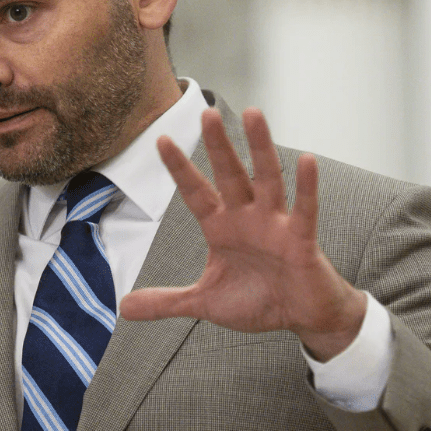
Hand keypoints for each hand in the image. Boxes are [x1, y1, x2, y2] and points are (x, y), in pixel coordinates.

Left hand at [120, 108, 365, 361]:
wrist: (302, 318)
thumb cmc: (258, 301)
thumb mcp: (204, 303)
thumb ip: (167, 301)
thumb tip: (124, 308)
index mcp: (221, 228)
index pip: (195, 192)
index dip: (179, 168)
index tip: (161, 139)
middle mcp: (246, 218)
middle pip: (229, 174)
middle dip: (217, 145)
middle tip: (206, 112)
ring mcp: (275, 224)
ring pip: (265, 178)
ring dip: (259, 147)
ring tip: (253, 114)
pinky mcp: (301, 239)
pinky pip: (304, 209)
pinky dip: (306, 187)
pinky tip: (306, 160)